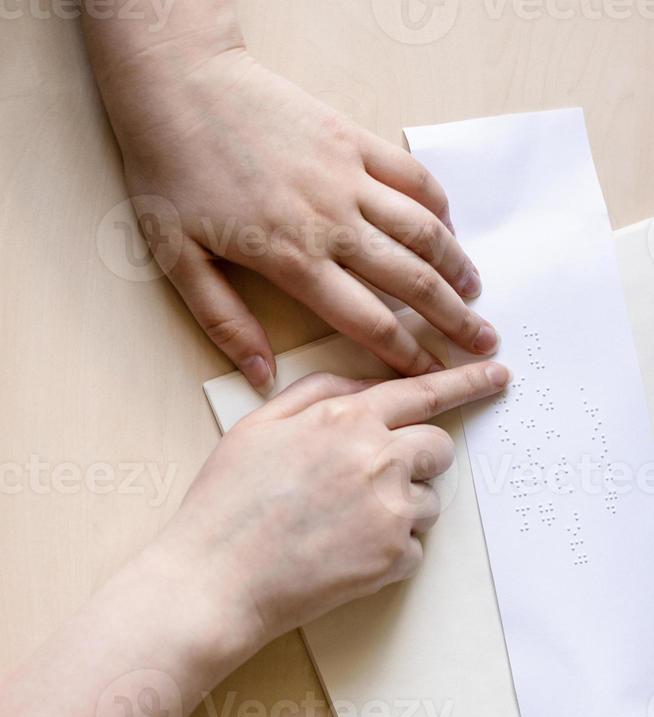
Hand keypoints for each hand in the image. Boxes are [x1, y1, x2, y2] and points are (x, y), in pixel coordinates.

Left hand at [94, 42, 497, 391]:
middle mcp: (331, 222)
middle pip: (411, 281)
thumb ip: (224, 322)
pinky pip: (410, 175)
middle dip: (453, 318)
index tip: (435, 375)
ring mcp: (347, 177)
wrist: (178, 84)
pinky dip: (437, 203)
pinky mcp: (351, 139)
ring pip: (421, 229)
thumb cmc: (170, 172)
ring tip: (478, 291)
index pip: (368, 322)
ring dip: (456, 264)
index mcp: (292, 260)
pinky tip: (448, 225)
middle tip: (484, 342)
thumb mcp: (178, 260)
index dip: (409, 356)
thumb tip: (260, 375)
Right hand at [155, 361, 509, 661]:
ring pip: (428, 501)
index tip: (497, 376)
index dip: (466, 382)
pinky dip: (388, 551)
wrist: (216, 578)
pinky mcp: (394, 556)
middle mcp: (379, 457)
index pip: (424, 391)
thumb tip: (361, 387)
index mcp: (347, 418)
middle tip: (374, 480)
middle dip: (417, 459)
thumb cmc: (228, 502)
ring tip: (341, 525)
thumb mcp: (258, 425)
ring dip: (399, 508)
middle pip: (438, 448)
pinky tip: (341, 555)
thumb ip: (316, 393)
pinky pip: (414, 547)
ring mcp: (391, 509)